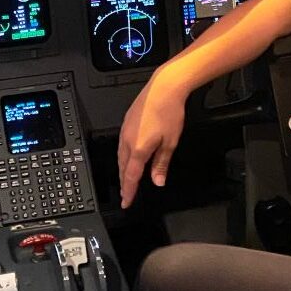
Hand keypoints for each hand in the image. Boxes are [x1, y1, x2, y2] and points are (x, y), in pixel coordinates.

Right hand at [118, 74, 186, 206]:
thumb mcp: (170, 142)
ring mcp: (125, 130)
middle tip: (125, 194)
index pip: (130, 176)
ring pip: (120, 155)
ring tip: (126, 178)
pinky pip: (121, 144)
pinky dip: (123, 155)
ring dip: (123, 169)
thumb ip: (161, 164)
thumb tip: (158, 181)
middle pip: (123, 167)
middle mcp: (127, 140)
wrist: (164, 88)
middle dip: (124, 182)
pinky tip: (128, 155)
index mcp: (138, 148)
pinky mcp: (126, 121)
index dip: (128, 192)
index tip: (126, 202)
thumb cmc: (168, 112)